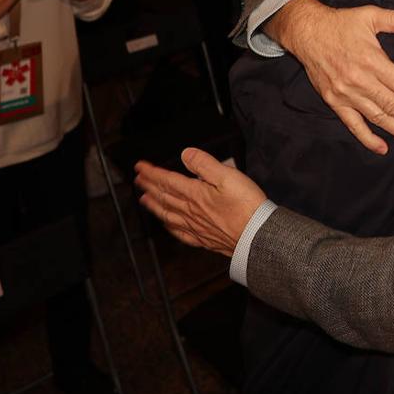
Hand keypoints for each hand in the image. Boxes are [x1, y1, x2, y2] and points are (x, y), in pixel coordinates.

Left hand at [135, 149, 265, 256]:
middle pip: (164, 197)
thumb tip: (186, 154)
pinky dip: (170, 227)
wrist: (256, 236)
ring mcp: (196, 226)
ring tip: (145, 200)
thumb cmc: (246, 206)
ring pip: (168, 214)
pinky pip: (180, 232)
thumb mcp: (228, 176)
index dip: (152, 173)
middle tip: (138, 180)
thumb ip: (204, 164)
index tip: (140, 167)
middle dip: (149, 187)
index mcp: (195, 194)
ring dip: (154, 206)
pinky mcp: (204, 239)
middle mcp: (191, 211)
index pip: (167, 180)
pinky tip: (167, 225)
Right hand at [272, 0, 393, 154]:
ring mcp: (346, 94)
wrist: (307, 32)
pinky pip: (353, 124)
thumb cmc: (340, 24)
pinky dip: (367, 138)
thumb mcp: (369, 15)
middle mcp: (360, 80)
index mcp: (372, 60)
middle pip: (393, 105)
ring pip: (377, 117)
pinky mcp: (334, 101)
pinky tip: (382, 148)